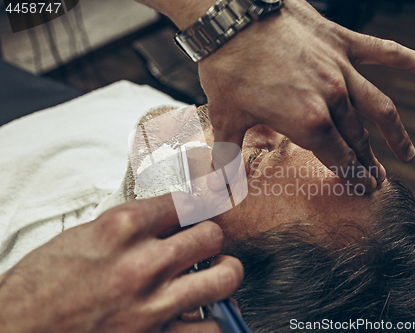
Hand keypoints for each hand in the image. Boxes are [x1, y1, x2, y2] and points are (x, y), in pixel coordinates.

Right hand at [0, 193, 242, 332]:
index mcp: (121, 227)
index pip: (185, 200)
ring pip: (225, 277)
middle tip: (203, 245)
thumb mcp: (83, 237)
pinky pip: (211, 327)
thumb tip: (168, 219)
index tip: (207, 204)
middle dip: (210, 238)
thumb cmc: (41, 286)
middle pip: (212, 235)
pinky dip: (212, 319)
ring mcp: (153, 305)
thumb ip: (131, 227)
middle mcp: (142, 262)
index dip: (200, 201)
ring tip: (214, 276)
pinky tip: (200, 313)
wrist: (14, 332)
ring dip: (223, 275)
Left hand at [199, 0, 414, 191]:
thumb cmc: (227, 69)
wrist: (232, 16)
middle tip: (377, 179)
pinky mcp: (343, 42)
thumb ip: (228, 160)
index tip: (363, 188)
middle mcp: (332, 100)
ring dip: (395, 133)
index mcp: (307, 123)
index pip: (338, 158)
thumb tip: (220, 192)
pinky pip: (384, 53)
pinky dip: (412, 61)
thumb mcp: (225, 119)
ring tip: (407, 153)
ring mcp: (341, 70)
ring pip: (379, 108)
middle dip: (368, 163)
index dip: (351, 175)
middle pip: (357, 139)